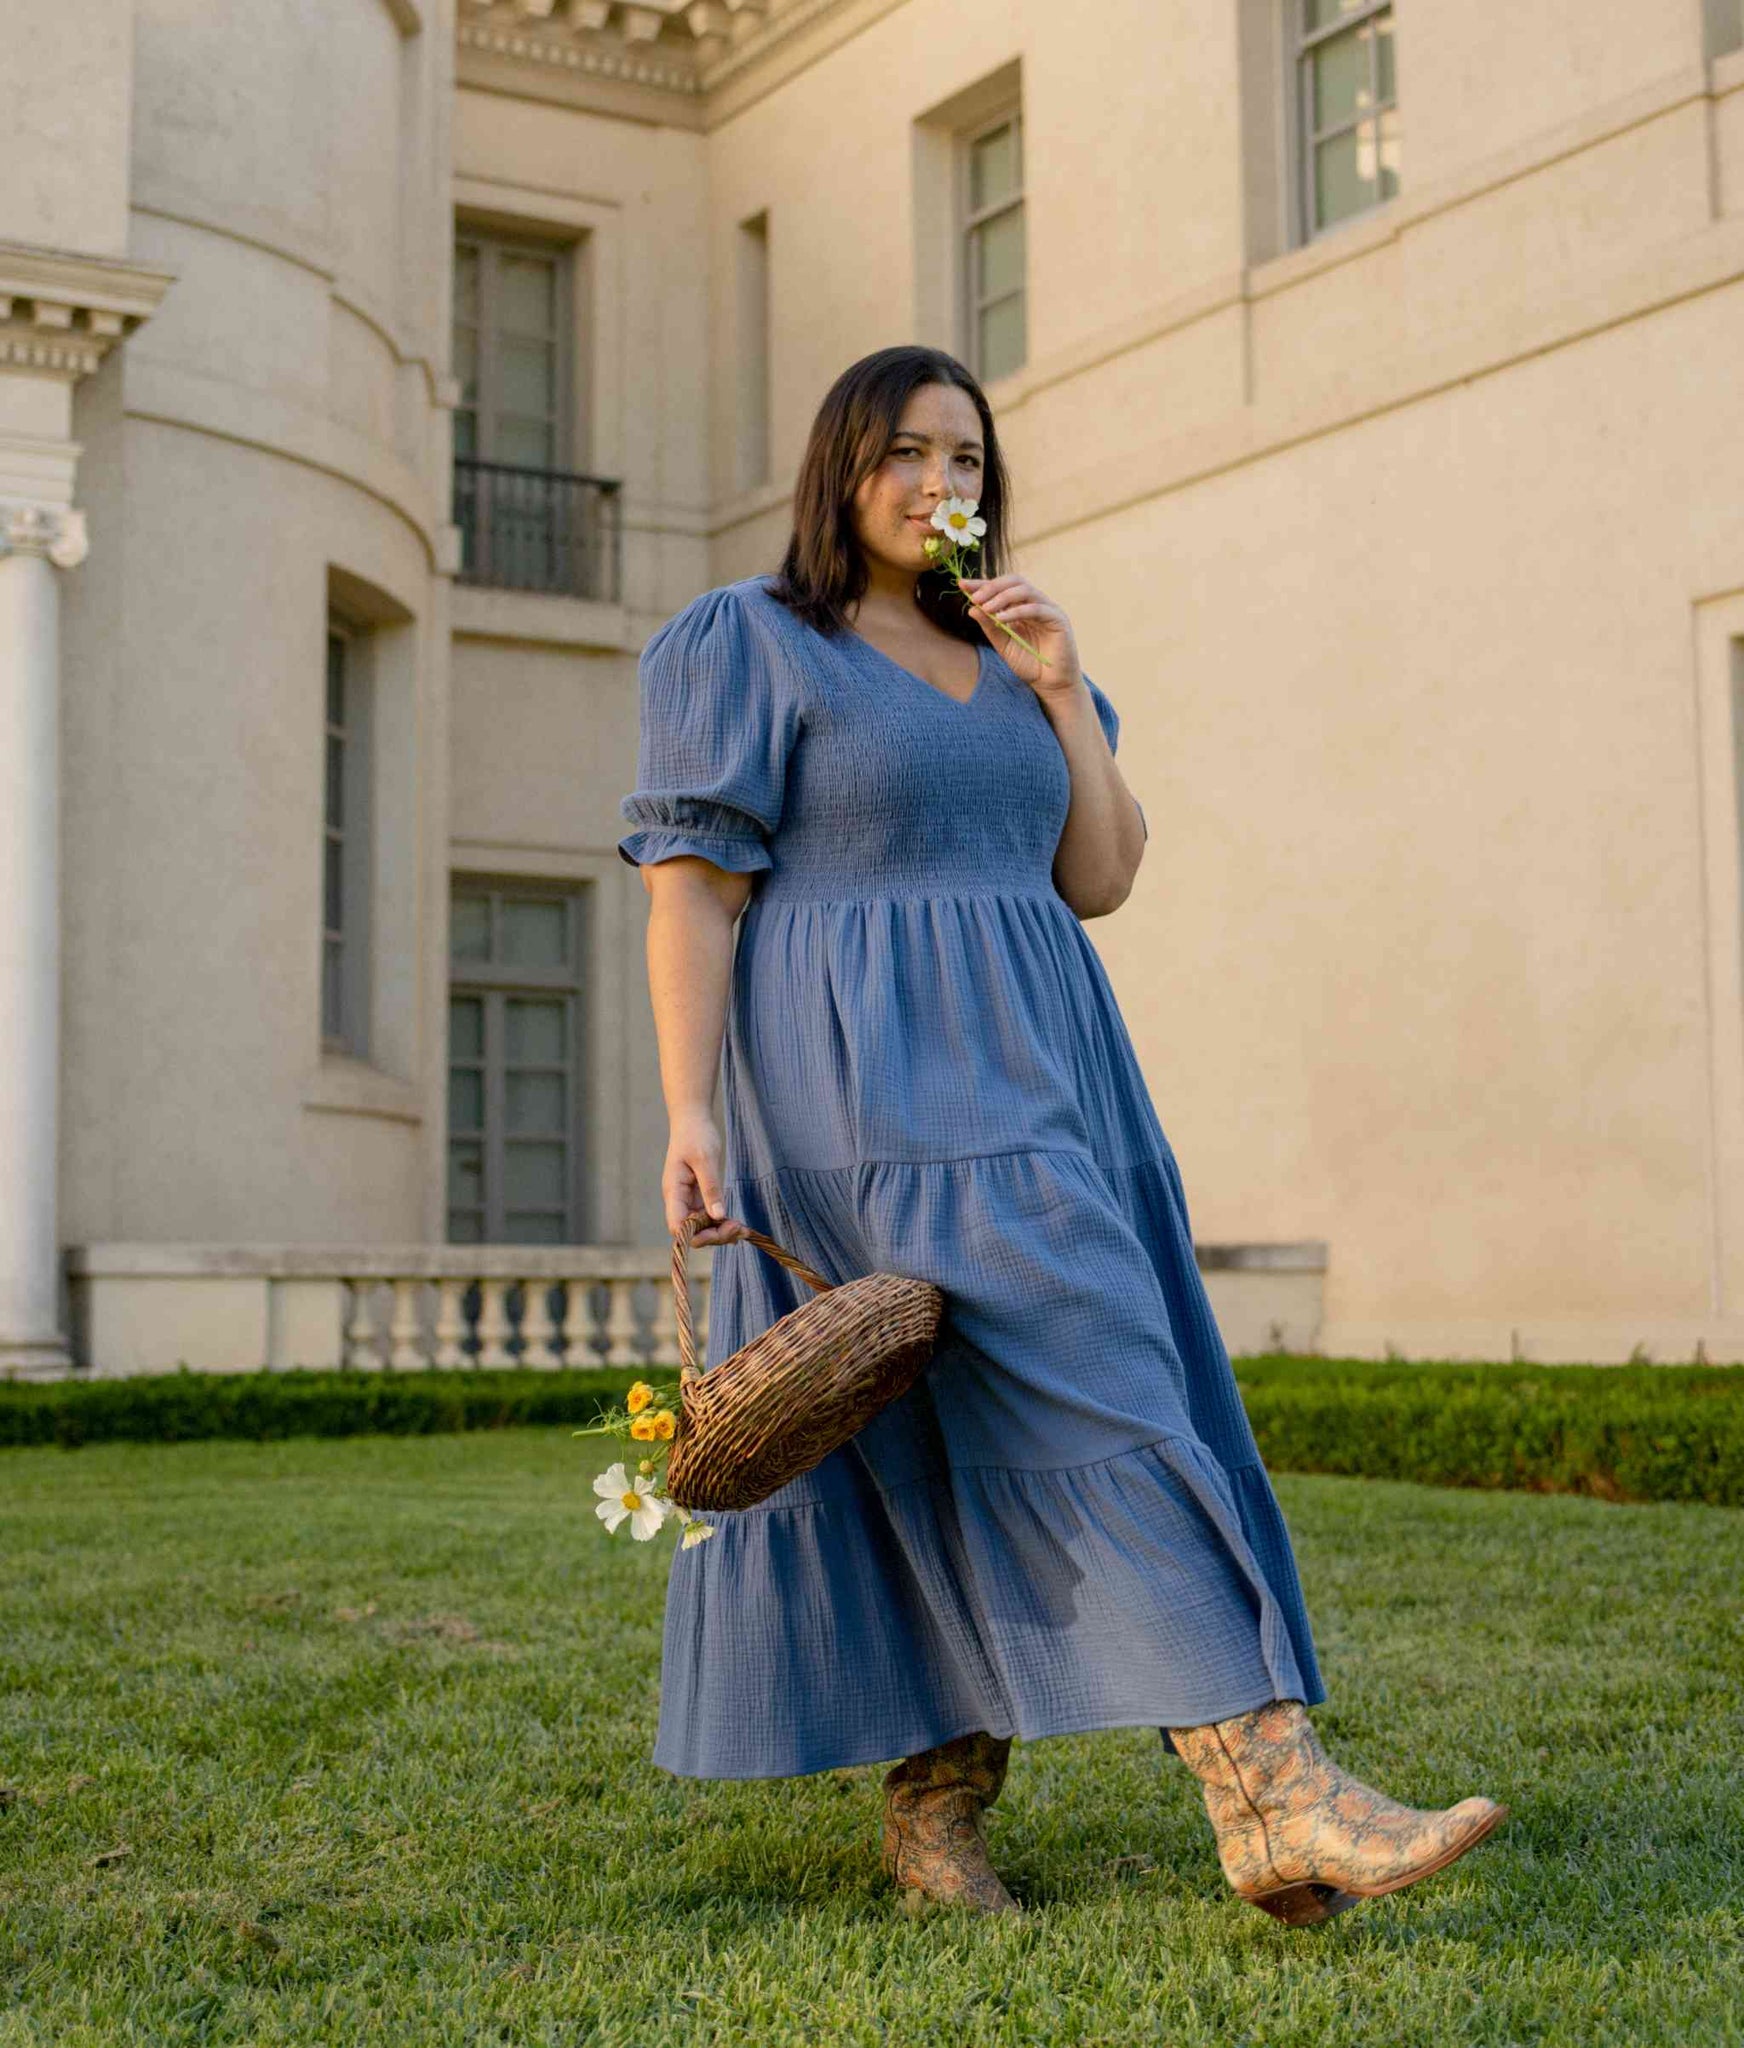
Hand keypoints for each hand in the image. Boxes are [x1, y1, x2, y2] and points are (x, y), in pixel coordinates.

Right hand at [662, 1116, 749, 1244]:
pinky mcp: (698, 1196)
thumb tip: (718, 1216)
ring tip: (743, 1229)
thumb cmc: (696, 1135)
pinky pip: (708, 1216)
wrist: (693, 1120)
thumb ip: (711, 1188)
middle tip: (740, 1229)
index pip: (678, 1226)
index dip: (697, 1235)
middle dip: (714, 1235)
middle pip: (692, 1231)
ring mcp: (688, 1199)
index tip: (721, 1228)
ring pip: (701, 1227)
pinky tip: (737, 1225)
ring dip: (720, 1231)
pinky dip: (722, 1222)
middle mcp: (679, 1200)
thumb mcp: (706, 1160)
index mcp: (674, 1192)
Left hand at [955, 574, 1081, 694]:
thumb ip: (990, 627)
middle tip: (975, 597)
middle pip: (1014, 581)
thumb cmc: (1029, 664)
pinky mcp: (1058, 619)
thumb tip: (972, 608)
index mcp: (1022, 606)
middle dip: (992, 586)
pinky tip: (1000, 619)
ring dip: (1002, 597)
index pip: (1002, 587)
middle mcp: (1035, 603)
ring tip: (986, 608)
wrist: (1050, 684)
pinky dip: (1016, 612)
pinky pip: (1035, 609)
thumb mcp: (1003, 644)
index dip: (982, 584)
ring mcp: (1048, 608)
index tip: (962, 584)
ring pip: (1024, 590)